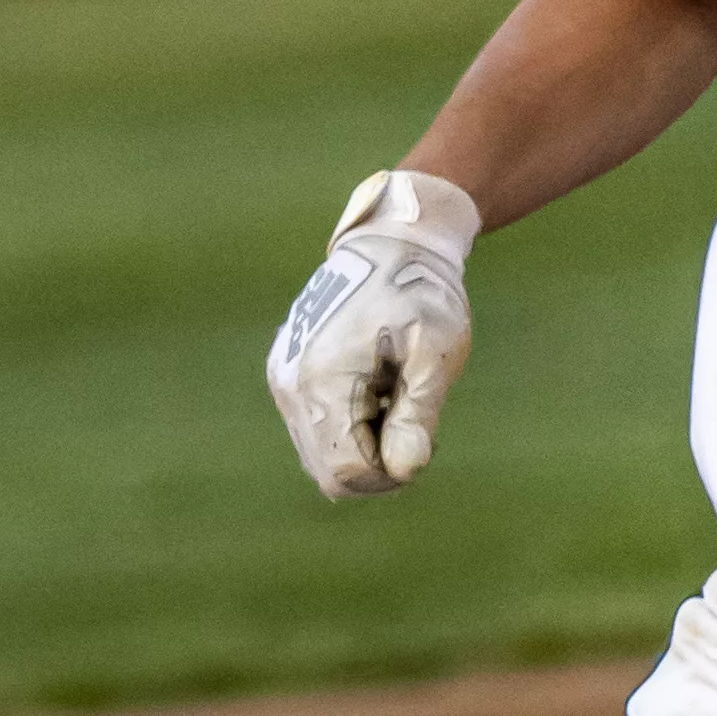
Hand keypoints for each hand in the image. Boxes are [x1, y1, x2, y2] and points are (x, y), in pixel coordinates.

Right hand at [266, 167, 479, 498]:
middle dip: (376, 461)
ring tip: (393, 396)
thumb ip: (417, 416)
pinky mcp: (284, 373)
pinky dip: (346, 426)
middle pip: (329, 471)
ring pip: (320, 455)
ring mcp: (282, 379)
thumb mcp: (434, 355)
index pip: (348, 471)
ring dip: (361, 443)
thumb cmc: (421, 295)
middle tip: (412, 418)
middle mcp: (290, 384)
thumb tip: (405, 470)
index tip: (422, 437)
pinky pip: (313, 430)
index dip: (391, 471)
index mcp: (322, 379)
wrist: (390, 243)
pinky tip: (374, 388)